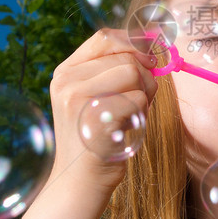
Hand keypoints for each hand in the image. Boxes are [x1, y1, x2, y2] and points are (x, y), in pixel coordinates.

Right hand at [47, 28, 158, 191]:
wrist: (78, 181)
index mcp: (66, 72)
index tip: (151, 56)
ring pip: (134, 74)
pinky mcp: (95, 119)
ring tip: (131, 115)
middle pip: (126, 58)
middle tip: (140, 100)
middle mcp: (67, 81)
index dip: (134, 41)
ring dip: (145, 95)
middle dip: (145, 76)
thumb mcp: (95, 97)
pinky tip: (127, 128)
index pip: (104, 37)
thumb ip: (114, 71)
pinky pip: (137, 100)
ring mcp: (78, 99)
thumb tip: (151, 46)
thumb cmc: (96, 137)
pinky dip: (141, 114)